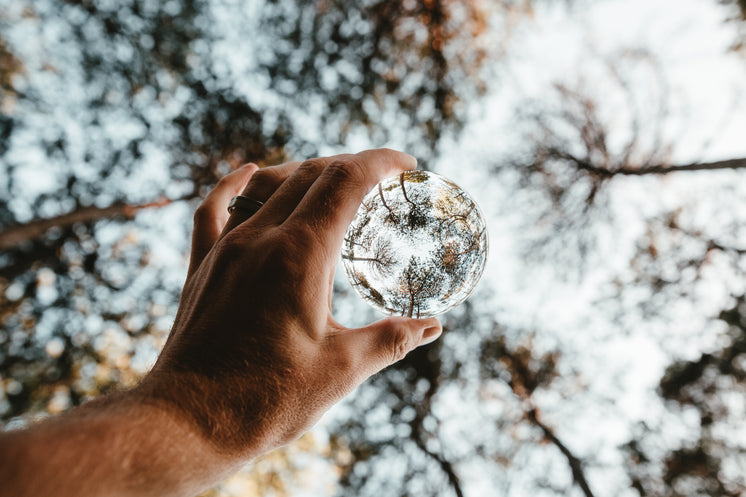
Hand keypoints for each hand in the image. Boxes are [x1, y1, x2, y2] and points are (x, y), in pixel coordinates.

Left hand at [138, 149, 441, 458]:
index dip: (381, 162)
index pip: (346, 181)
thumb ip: (391, 340)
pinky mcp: (202, 267)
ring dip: (303, 172)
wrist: (187, 423)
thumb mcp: (341, 371)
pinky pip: (214, 209)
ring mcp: (225, 249)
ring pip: (267, 185)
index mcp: (300, 256)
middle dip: (350, 166)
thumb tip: (432, 327)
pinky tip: (246, 172)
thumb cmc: (265, 400)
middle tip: (380, 180)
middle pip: (310, 174)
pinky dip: (234, 185)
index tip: (406, 163)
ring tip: (330, 180)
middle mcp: (259, 239)